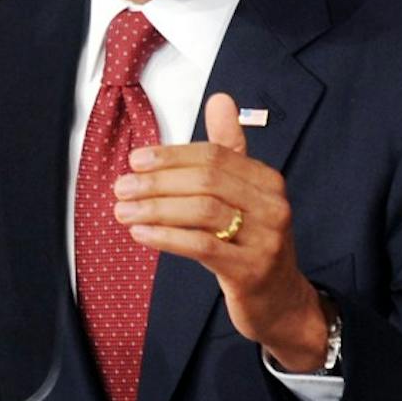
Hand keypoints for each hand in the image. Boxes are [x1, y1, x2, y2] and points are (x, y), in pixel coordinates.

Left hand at [114, 92, 328, 370]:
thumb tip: (220, 99)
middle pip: (207, 180)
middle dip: (158, 181)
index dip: (172, 156)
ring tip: (122, 211)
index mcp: (267, 180)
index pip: (215, 155)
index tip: (136, 161)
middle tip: (121, 187)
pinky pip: (202, 247)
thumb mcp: (244, 196)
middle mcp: (272, 205)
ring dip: (155, 208)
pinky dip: (166, 237)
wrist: (280, 301)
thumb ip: (229, 150)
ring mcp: (265, 239)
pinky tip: (140, 234)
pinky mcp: (251, 270)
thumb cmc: (252, 244)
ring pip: (202, 211)